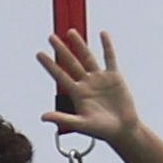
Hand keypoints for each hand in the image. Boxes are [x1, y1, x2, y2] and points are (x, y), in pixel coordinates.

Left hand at [37, 29, 143, 149]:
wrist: (123, 130)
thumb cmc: (101, 131)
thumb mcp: (81, 125)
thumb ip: (63, 119)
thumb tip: (43, 117)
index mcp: (77, 94)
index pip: (60, 76)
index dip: (49, 65)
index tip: (39, 54)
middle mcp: (86, 83)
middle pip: (71, 62)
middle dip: (61, 50)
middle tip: (51, 37)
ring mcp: (100, 79)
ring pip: (87, 57)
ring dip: (79, 44)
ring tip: (70, 31)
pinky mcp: (114, 77)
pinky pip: (109, 58)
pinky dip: (107, 46)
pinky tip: (103, 34)